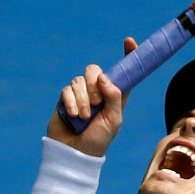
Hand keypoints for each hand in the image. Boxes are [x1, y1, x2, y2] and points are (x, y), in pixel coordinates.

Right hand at [46, 37, 138, 156]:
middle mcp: (98, 91)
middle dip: (95, 85)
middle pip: (95, 70)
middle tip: (97, 103)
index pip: (122, 71)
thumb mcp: (113, 119)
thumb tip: (104, 77)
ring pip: (80, 80)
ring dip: (83, 99)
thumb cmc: (99, 139)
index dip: (127, 55)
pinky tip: (73, 116)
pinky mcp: (65, 99)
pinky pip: (67, 90)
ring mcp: (80, 94)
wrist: (75, 152)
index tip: (129, 41)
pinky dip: (71, 102)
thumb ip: (113, 97)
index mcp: (114, 94)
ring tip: (84, 117)